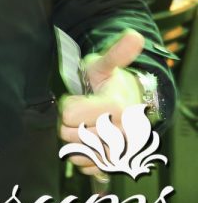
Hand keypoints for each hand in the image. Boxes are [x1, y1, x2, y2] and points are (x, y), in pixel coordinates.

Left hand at [59, 30, 145, 179]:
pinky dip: (81, 155)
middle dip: (69, 122)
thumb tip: (134, 36)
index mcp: (117, 108)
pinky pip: (85, 166)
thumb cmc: (109, 83)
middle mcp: (122, 134)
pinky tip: (88, 140)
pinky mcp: (114, 165)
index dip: (68, 104)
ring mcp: (119, 152)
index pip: (68, 115)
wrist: (128, 106)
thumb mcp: (105, 65)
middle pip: (68, 135)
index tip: (79, 97)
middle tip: (82, 112)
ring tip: (85, 124)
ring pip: (75, 152)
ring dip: (74, 139)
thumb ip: (115, 53)